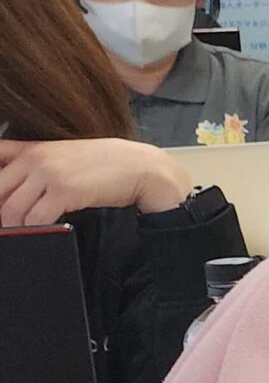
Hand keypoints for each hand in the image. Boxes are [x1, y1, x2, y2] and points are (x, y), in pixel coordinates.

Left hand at [0, 138, 187, 225]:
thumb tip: (19, 192)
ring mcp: (49, 173)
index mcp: (33, 148)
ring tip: (23, 234)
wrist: (141, 167)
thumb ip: (40, 165)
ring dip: (15, 227)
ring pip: (11, 208)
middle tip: (10, 225)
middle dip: (1, 212)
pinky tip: (43, 233)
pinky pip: (36, 218)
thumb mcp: (67, 156)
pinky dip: (35, 230)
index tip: (3, 204)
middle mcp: (36, 158)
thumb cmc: (108, 165)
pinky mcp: (64, 191)